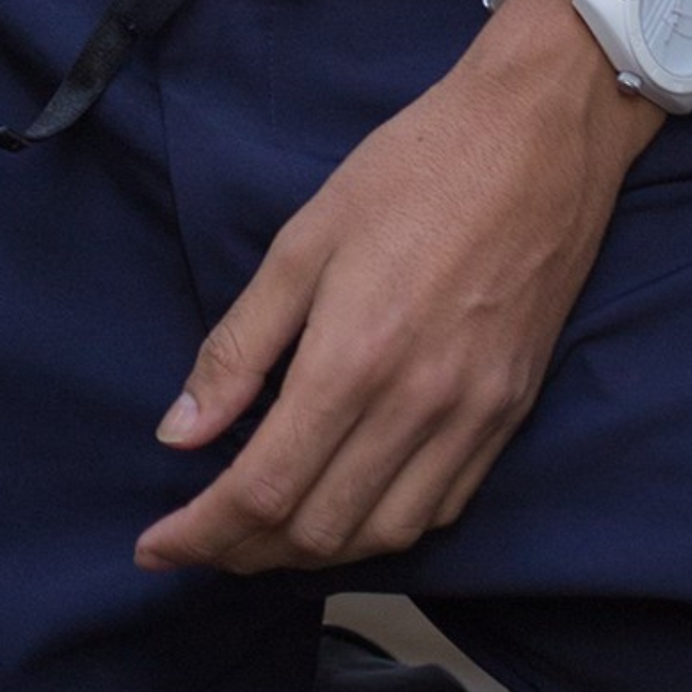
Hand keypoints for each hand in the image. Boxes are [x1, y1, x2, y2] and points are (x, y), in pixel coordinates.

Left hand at [136, 0, 661, 574]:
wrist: (537, 138)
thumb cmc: (412, 170)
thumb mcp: (304, 240)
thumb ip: (239, 346)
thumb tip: (180, 433)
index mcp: (353, 359)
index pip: (263, 491)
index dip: (200, 535)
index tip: (155, 548)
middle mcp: (416, 407)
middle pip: (318, 530)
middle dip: (244, 551)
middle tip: (200, 537)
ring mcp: (473, 418)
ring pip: (383, 535)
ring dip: (313, 552)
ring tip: (263, 533)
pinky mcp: (510, 414)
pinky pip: (442, 509)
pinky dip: (384, 528)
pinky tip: (350, 504)